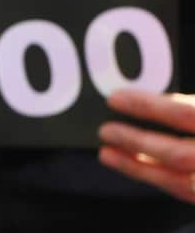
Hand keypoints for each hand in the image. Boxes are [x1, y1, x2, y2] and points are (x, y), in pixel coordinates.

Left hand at [99, 88, 194, 202]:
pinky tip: (137, 169)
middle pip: (180, 155)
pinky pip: (185, 192)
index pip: (186, 114)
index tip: (115, 99)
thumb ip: (189, 105)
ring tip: (108, 155)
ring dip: (138, 168)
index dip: (149, 106)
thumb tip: (153, 99)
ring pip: (181, 183)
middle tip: (105, 131)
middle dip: (137, 142)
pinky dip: (158, 179)